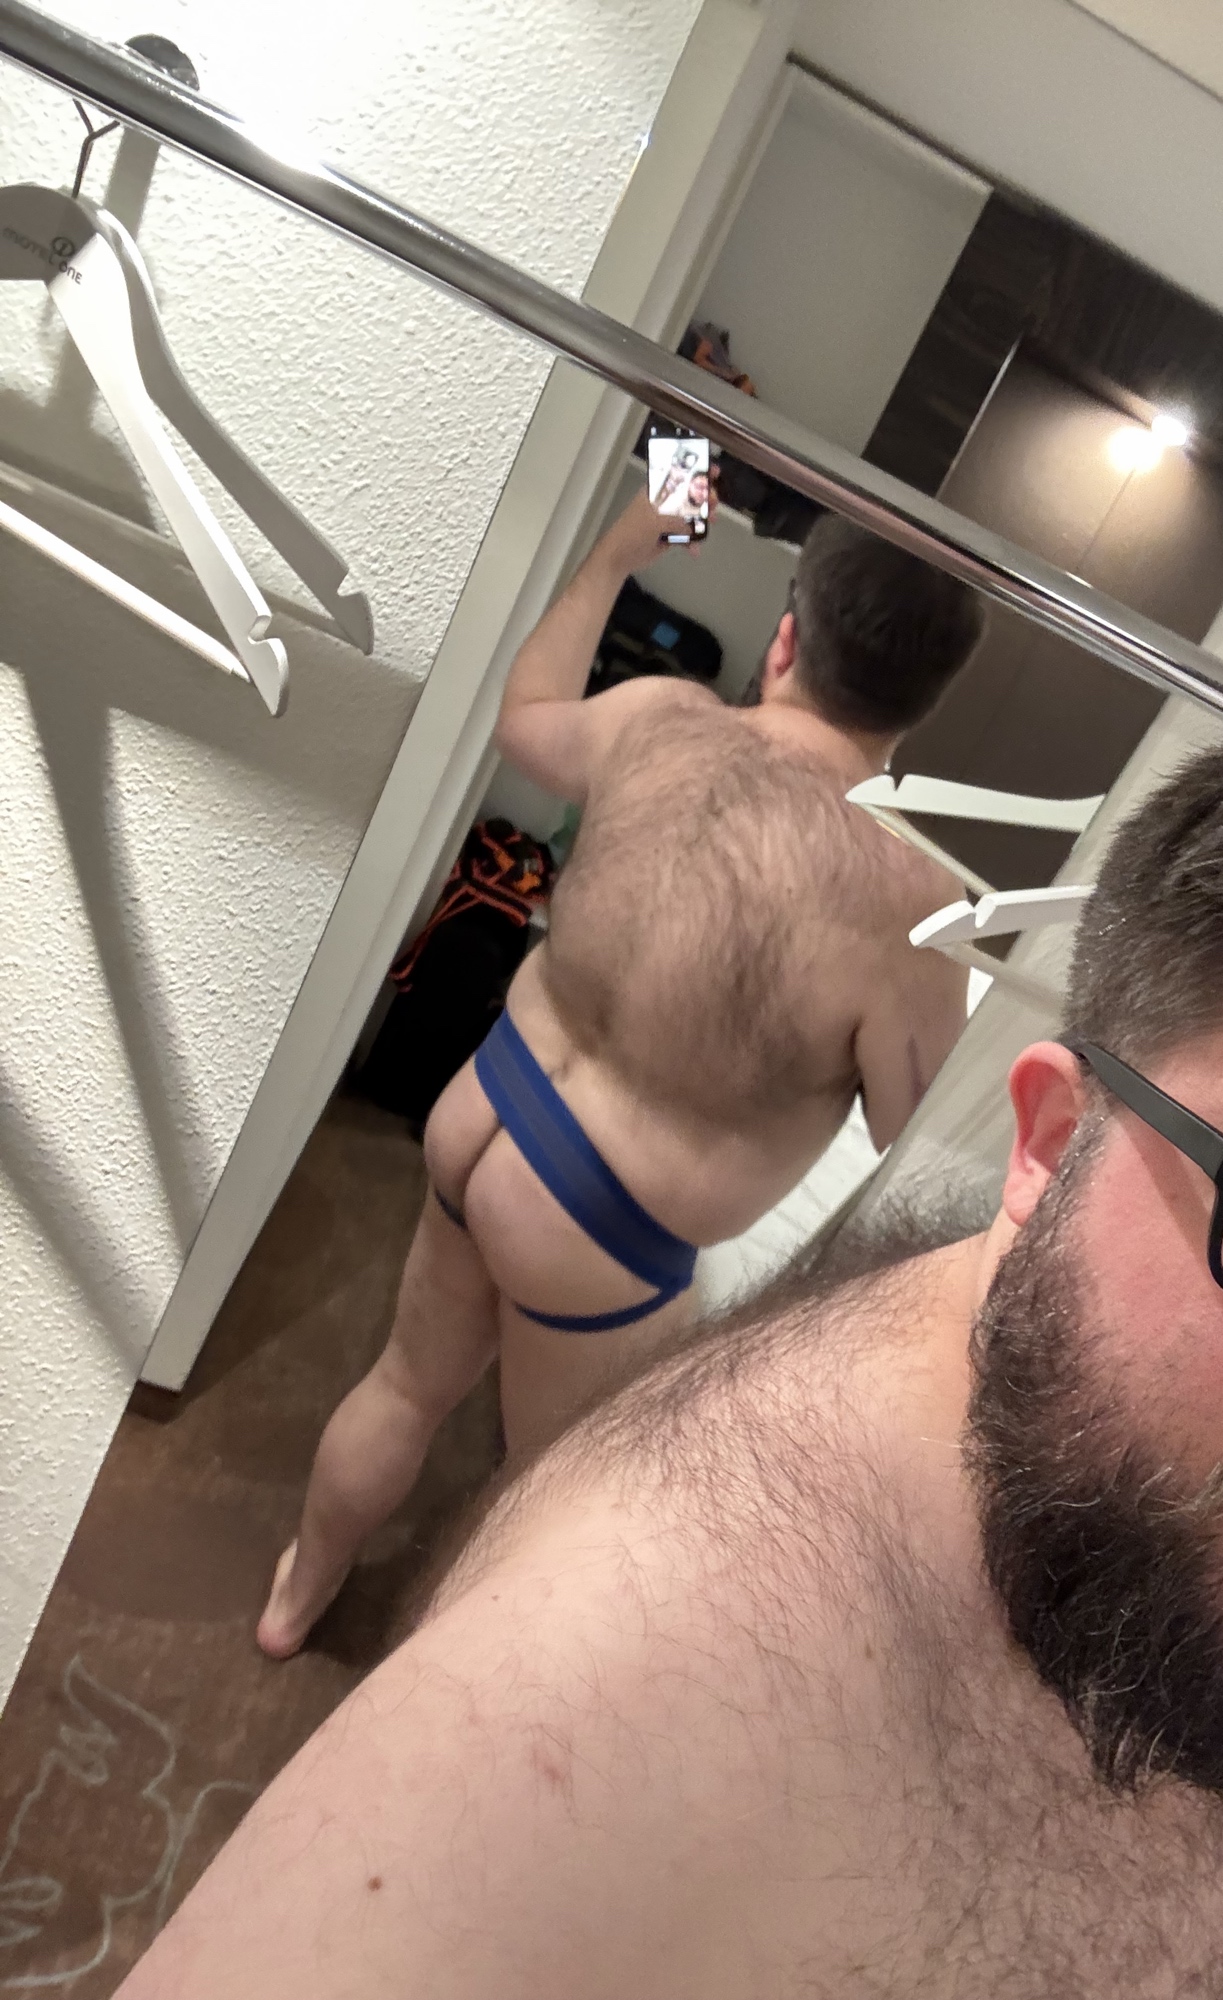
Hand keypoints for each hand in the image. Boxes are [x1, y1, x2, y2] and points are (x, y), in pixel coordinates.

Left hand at [601, 472, 719, 575]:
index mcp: (656, 492)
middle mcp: (663, 503)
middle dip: (703, 497)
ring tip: (712, 521)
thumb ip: (675, 521)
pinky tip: (695, 549)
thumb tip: (691, 526)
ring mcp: (666, 520)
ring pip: (689, 516)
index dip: (694, 472)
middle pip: (688, 496)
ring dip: (701, 519)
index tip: (712, 470)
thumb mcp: (654, 521)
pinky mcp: (668, 537)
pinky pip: (685, 537)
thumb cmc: (632, 532)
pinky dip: (691, 543)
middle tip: (714, 501)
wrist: (619, 558)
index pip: (677, 477)